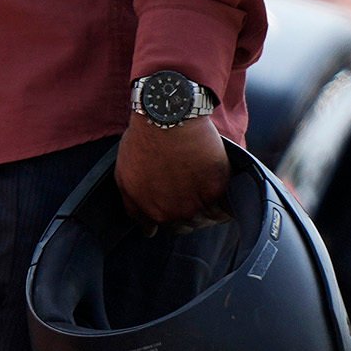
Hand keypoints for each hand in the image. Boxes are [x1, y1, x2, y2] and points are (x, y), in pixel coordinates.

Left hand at [114, 112, 229, 226]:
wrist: (167, 118)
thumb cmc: (143, 143)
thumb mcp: (125, 178)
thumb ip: (135, 208)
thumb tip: (149, 232)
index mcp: (154, 212)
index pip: (167, 227)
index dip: (171, 213)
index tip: (174, 198)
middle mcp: (176, 213)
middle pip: (189, 224)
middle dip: (189, 211)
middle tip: (188, 187)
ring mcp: (198, 203)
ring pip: (208, 217)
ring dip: (207, 206)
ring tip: (201, 181)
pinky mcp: (218, 189)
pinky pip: (225, 206)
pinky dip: (224, 199)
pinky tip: (214, 181)